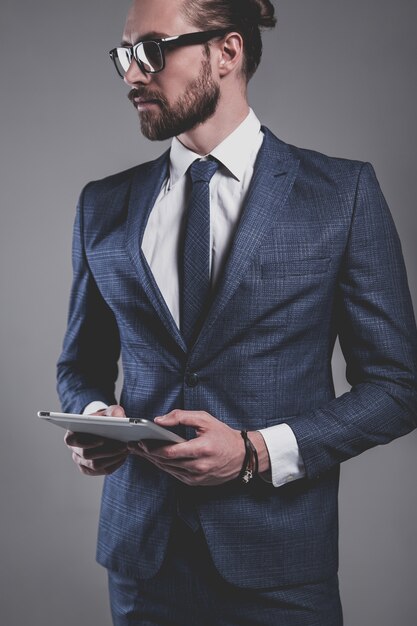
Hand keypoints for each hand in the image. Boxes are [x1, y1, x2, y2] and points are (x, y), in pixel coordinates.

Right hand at [65, 405, 128, 475]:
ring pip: (96, 465)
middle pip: (87, 455)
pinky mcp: (91, 470)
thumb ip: (113, 411)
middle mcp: (74, 450)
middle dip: (106, 451)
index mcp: (71, 435)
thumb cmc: (102, 420)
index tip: (102, 440)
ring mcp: (81, 462)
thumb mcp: (107, 412)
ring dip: (113, 458)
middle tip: (123, 446)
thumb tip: (118, 415)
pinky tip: (124, 456)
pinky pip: (104, 470)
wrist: (102, 429)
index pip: (71, 441)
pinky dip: (115, 464)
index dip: (86, 442)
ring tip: (126, 450)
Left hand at [127, 410, 268, 486]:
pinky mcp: (196, 482)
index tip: (139, 441)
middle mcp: (198, 467)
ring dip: (153, 461)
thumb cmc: (224, 435)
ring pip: (168, 470)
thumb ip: (181, 417)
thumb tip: (159, 420)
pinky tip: (155, 458)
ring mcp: (197, 477)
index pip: (169, 452)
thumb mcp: (205, 419)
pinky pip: (175, 474)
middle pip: (165, 462)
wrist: (243, 456)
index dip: (152, 448)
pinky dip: (164, 466)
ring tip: (140, 451)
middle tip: (133, 445)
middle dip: (147, 453)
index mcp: (201, 450)